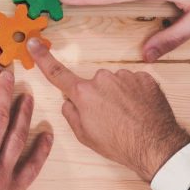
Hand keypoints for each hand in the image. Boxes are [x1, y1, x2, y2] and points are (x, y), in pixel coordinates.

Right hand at [27, 39, 189, 181]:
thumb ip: (71, 113)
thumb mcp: (84, 135)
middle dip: (98, 97)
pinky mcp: (145, 78)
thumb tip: (69, 101)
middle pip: (94, 84)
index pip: (57, 73)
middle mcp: (103, 79)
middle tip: (110, 118)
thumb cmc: (119, 144)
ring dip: (119, 96)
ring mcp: (125, 76)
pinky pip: (134, 83)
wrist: (156, 146)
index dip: (43, 58)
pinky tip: (140, 111)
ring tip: (128, 117)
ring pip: (115, 83)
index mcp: (84, 93)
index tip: (34, 43)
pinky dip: (136, 95)